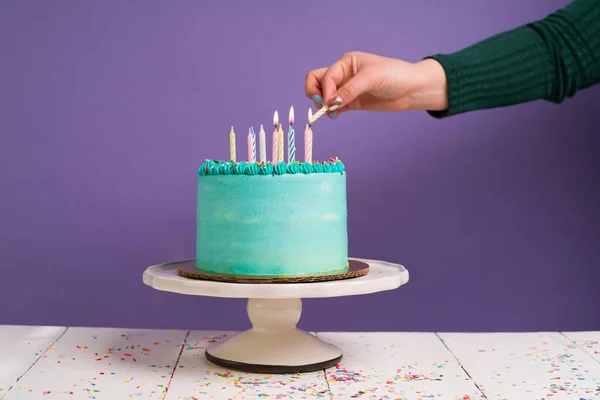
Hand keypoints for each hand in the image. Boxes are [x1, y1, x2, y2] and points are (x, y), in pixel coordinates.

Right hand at [305, 51, 447, 117]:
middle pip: (317, 81)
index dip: (325, 90)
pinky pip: (334, 106)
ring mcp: (347, 88)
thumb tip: (330, 103)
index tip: (331, 104)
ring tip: (332, 113)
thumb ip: (350, 90)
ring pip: (324, 94)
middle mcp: (344, 74)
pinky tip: (336, 115)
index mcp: (346, 62)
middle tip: (324, 106)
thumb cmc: (395, 75)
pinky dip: (331, 111)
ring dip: (323, 104)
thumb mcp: (371, 78)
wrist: (412, 89)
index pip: (325, 76)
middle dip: (316, 94)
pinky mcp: (352, 102)